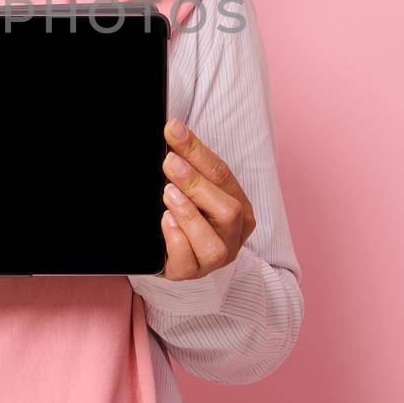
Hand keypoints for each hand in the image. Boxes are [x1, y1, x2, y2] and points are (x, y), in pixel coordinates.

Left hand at [157, 118, 256, 280]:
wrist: (167, 251)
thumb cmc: (184, 211)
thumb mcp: (189, 184)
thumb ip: (186, 161)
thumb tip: (172, 129)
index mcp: (239, 207)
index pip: (223, 175)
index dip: (197, 151)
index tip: (173, 130)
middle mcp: (233, 235)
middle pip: (227, 210)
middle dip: (196, 184)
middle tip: (169, 163)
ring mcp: (215, 259)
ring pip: (213, 244)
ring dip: (189, 215)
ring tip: (167, 194)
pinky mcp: (191, 273)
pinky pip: (188, 261)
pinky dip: (176, 238)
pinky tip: (164, 221)